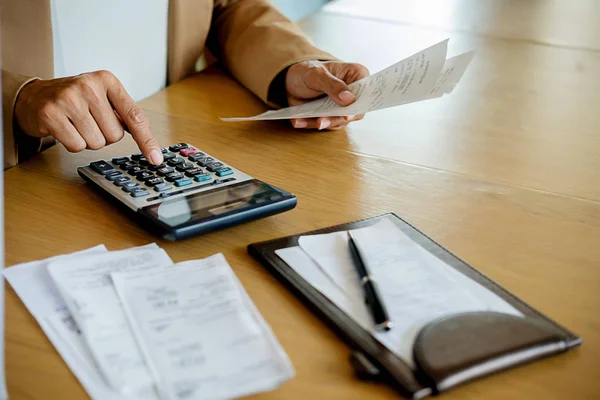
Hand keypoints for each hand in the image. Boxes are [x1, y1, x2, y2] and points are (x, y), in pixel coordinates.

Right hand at [14, 70, 162, 164]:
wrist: (34, 96)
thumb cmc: (76, 100)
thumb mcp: (103, 98)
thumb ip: (125, 115)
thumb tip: (150, 145)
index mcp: (107, 80)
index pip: (134, 116)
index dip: (147, 141)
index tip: (156, 159)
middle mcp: (89, 85)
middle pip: (115, 136)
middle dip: (104, 135)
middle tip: (89, 121)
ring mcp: (68, 98)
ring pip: (96, 143)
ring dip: (88, 140)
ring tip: (76, 124)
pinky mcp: (50, 113)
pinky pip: (76, 146)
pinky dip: (72, 144)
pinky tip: (64, 129)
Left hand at [285, 60, 368, 129]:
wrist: (292, 81)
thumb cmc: (308, 71)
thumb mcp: (317, 74)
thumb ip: (333, 85)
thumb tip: (349, 99)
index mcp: (357, 75)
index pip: (367, 92)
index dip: (360, 105)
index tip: (347, 115)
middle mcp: (353, 93)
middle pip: (354, 112)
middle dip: (337, 119)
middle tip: (321, 122)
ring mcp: (343, 107)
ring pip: (340, 121)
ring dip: (324, 123)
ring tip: (310, 121)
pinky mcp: (332, 116)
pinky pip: (325, 124)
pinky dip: (311, 124)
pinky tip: (298, 121)